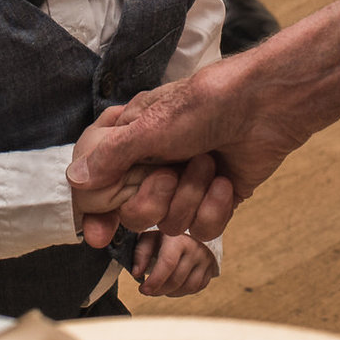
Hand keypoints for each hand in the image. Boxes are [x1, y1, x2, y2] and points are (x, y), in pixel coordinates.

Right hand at [67, 0, 339, 246]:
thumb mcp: (149, 126)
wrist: (265, 107)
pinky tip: (225, 181)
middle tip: (173, 168)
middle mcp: (156, 169)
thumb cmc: (205, 104)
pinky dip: (216, 206)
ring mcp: (186, 187)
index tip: (97, 236)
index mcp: (133, 146)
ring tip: (208, 162)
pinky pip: (204, 230)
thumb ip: (111, 156)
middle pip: (135, 216)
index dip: (97, 215)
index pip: (102, 189)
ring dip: (192, 194)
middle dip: (158, 197)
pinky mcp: (216, 202)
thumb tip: (74, 180)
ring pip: (171, 224)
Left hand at [129, 232, 216, 297]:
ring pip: (188, 287)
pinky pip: (197, 288)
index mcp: (179, 238)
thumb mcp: (150, 237)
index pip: (168, 263)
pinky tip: (173, 286)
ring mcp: (206, 260)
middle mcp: (196, 248)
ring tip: (160, 287)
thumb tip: (136, 274)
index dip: (154, 280)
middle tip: (147, 291)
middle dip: (159, 290)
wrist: (190, 228)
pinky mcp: (211, 269)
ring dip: (170, 292)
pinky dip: (183, 291)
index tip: (142, 289)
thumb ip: (141, 253)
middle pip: (177, 279)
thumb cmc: (165, 235)